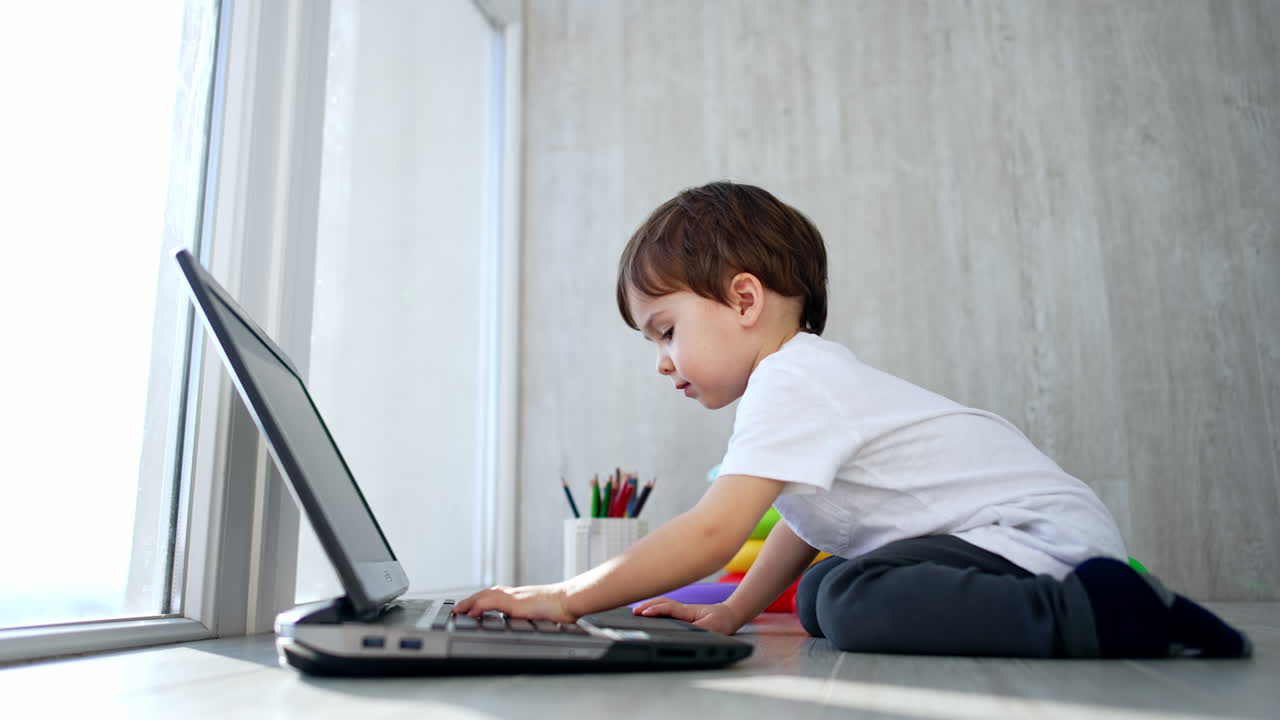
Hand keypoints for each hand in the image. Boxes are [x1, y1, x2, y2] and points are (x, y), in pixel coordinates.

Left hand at [453, 583, 575, 622]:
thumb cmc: (560, 609)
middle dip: (470, 601)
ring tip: (458, 610)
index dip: (479, 601)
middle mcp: (514, 594)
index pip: (494, 596)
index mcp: (519, 598)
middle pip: (486, 594)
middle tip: (457, 609)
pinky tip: (471, 612)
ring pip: (486, 595)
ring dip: (470, 602)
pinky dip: (479, 605)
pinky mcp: (515, 603)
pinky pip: (492, 602)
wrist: (570, 600)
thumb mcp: (541, 613)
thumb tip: (531, 621)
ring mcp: (514, 597)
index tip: (468, 607)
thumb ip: (531, 615)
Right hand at [632, 598, 741, 635]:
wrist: (729, 615)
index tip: (644, 613)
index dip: (656, 610)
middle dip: (647, 606)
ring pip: (663, 605)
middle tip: (634, 612)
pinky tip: (650, 612)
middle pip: (662, 603)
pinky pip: (666, 609)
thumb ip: (699, 629)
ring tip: (637, 611)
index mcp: (688, 611)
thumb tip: (686, 631)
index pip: (668, 608)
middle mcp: (683, 609)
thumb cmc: (721, 621)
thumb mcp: (713, 627)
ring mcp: (682, 610)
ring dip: (650, 606)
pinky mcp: (683, 614)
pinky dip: (655, 608)